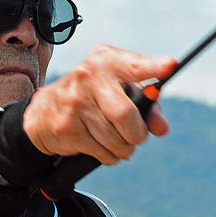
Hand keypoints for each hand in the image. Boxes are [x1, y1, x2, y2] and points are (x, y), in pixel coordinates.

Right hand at [22, 45, 174, 163]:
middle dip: (137, 134)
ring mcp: (75, 102)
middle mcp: (89, 76)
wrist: (44, 113)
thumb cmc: (94, 98)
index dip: (153, 66)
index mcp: (106, 61)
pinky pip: (102, 152)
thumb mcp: (119, 91)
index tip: (171, 65)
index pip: (134, 64)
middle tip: (135, 136)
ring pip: (116, 139)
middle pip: (126, 114)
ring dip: (124, 148)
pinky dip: (109, 156)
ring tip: (117, 141)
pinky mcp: (66, 127)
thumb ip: (148, 104)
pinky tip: (101, 146)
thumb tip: (161, 128)